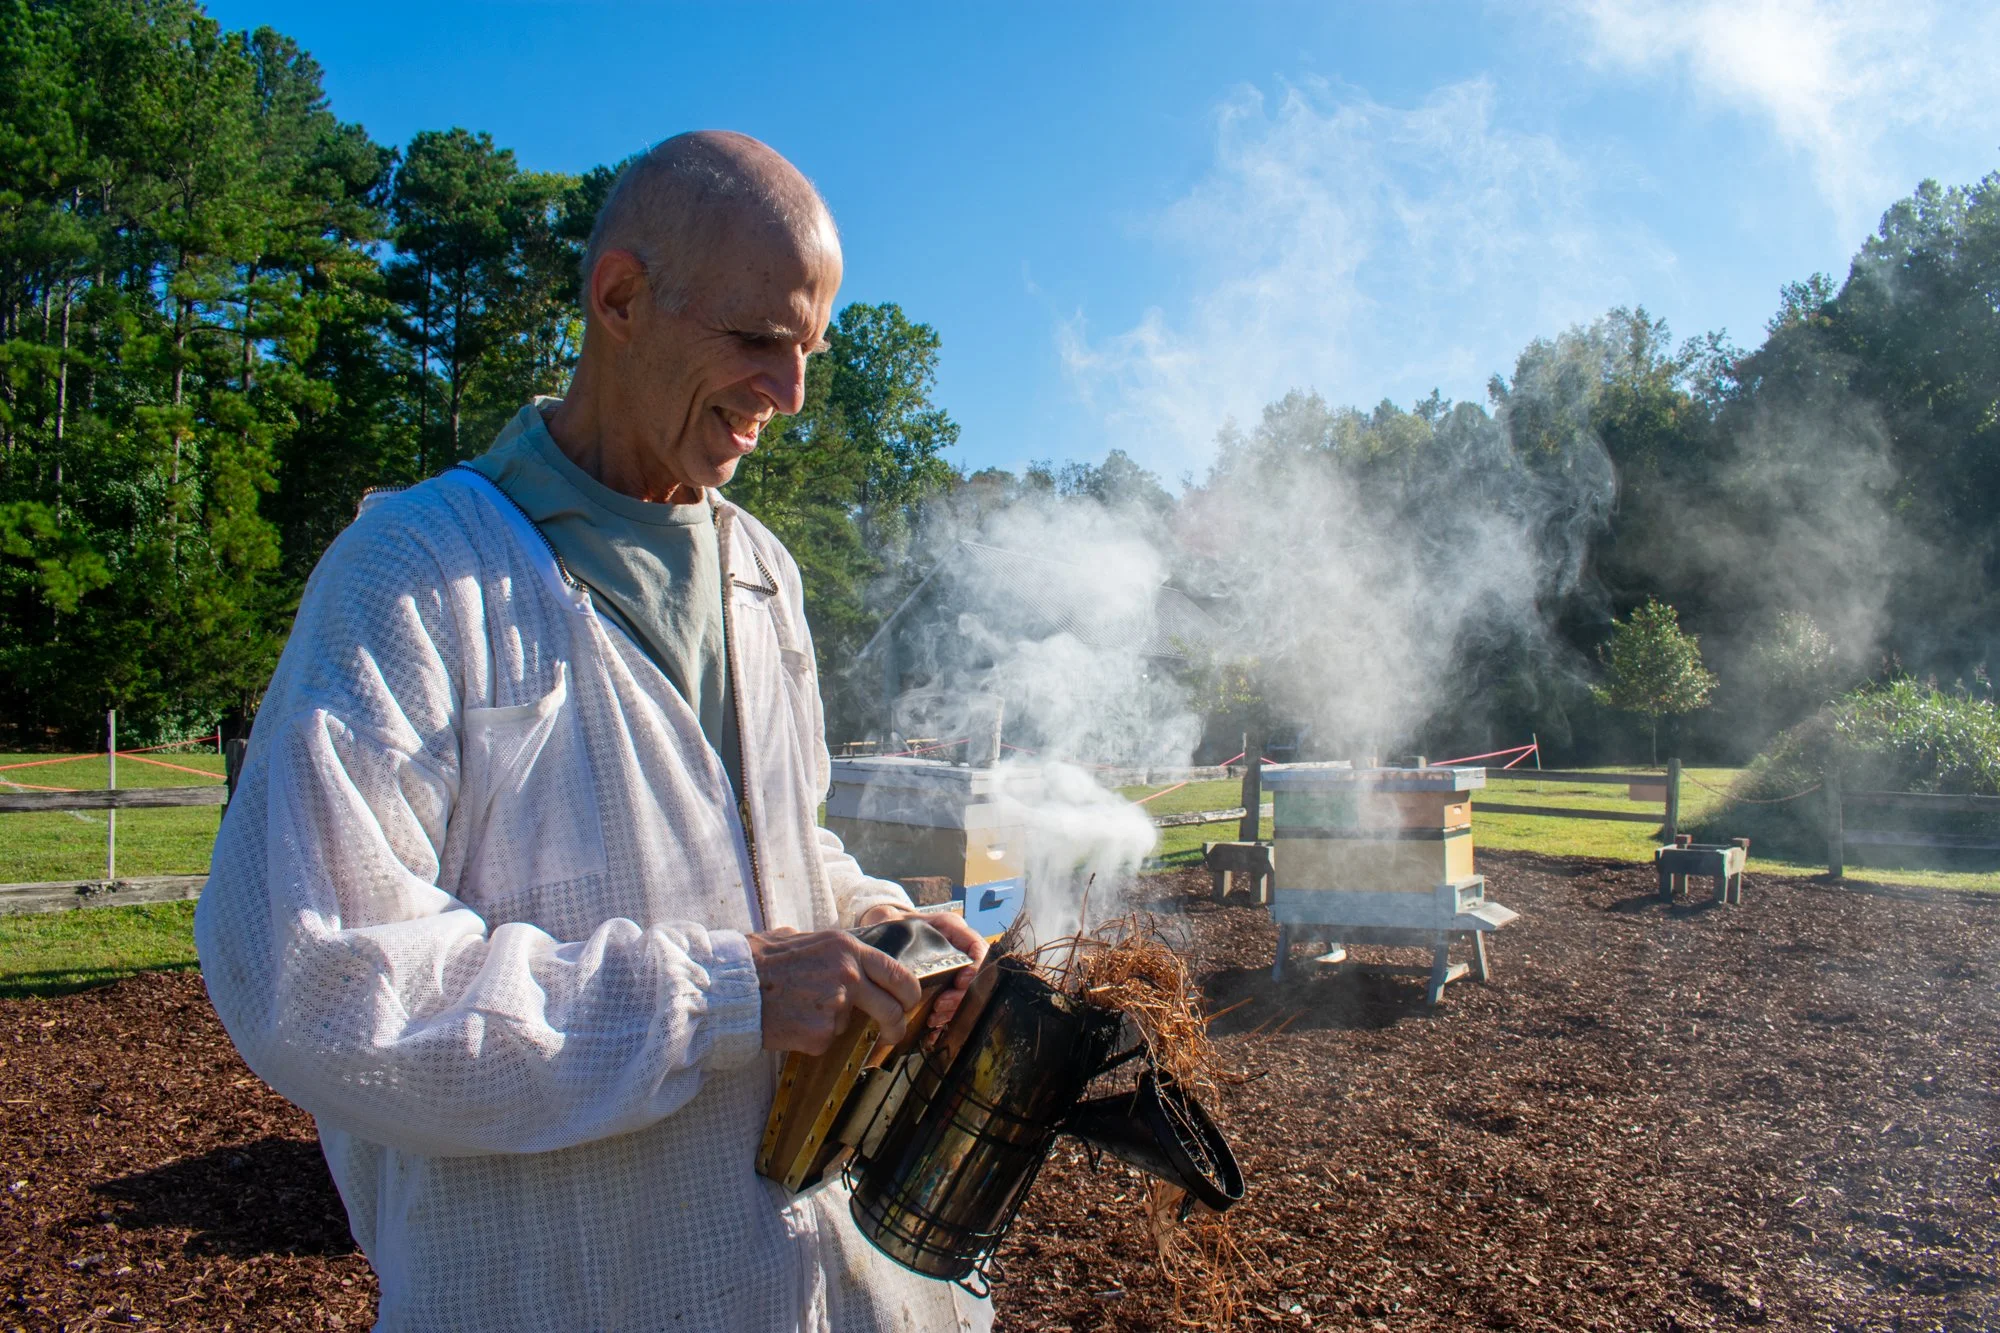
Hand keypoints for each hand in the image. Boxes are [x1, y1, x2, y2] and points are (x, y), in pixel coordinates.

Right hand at [748, 927, 921, 1054]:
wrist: (730, 987)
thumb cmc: (758, 961)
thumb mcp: (799, 938)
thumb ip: (829, 950)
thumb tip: (843, 956)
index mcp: (846, 948)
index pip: (897, 972)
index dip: (909, 993)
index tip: (907, 1004)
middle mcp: (847, 975)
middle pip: (892, 1007)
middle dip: (897, 1024)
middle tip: (892, 1033)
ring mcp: (835, 1006)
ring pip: (849, 1024)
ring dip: (830, 1024)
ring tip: (798, 1010)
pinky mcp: (820, 1034)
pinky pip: (825, 1040)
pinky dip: (811, 1037)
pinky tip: (789, 1022)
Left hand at [855, 903, 989, 1030]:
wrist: (887, 933)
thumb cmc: (894, 924)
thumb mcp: (895, 919)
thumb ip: (894, 920)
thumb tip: (888, 923)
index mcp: (952, 929)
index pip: (977, 947)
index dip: (976, 967)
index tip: (961, 981)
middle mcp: (959, 949)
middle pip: (974, 976)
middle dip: (960, 996)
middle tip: (940, 1006)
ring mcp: (954, 969)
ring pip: (965, 994)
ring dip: (952, 1009)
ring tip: (933, 1018)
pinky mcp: (945, 986)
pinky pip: (954, 1004)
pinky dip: (945, 1017)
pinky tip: (932, 1026)